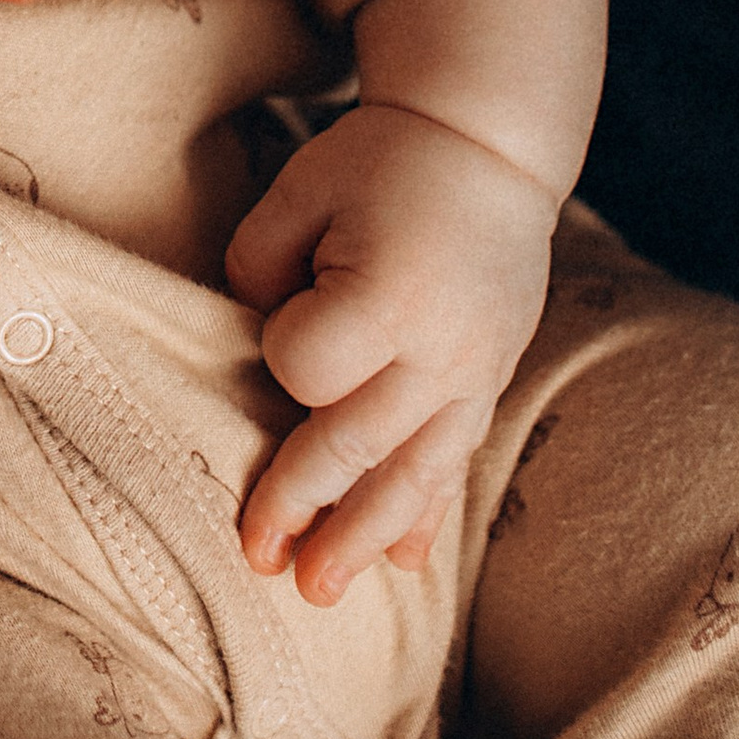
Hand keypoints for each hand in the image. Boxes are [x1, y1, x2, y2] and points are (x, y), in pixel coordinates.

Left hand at [225, 102, 560, 603]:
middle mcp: (441, 351)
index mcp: (389, 298)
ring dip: (364, 537)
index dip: (277, 350)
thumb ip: (258, 269)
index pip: (307, 366)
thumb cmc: (379, 162)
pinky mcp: (489, 382)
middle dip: (302, 506)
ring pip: (414, 475)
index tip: (274, 317)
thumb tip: (249, 344)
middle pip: (357, 446)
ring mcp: (475, 375)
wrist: (487, 148)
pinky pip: (455, 461)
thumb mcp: (301, 190)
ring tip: (320, 591)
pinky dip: (425, 513)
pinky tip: (403, 560)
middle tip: (257, 562)